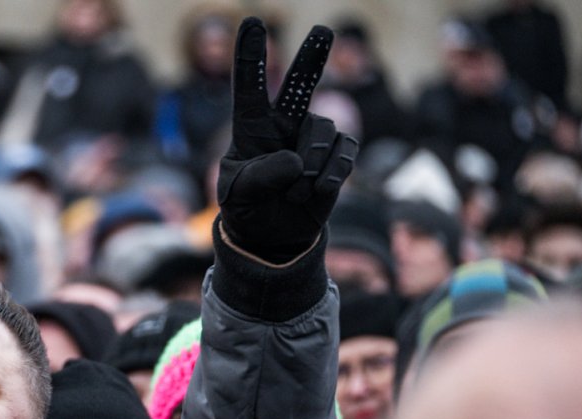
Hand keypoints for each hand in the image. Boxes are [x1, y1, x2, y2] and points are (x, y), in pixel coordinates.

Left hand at [217, 19, 357, 263]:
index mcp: (251, 127)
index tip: (252, 22)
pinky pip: (344, 152)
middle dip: (313, 57)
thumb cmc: (245, 205)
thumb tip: (296, 161)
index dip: (250, 56)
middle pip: (302, 85)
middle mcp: (285, 124)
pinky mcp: (336, 156)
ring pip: (323, 132)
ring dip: (310, 165)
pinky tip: (317, 190)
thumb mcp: (237, 194)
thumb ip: (261, 176)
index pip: (249, 88)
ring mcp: (313, 138)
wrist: (271, 233)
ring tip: (294, 191)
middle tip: (323, 30)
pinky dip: (331, 174)